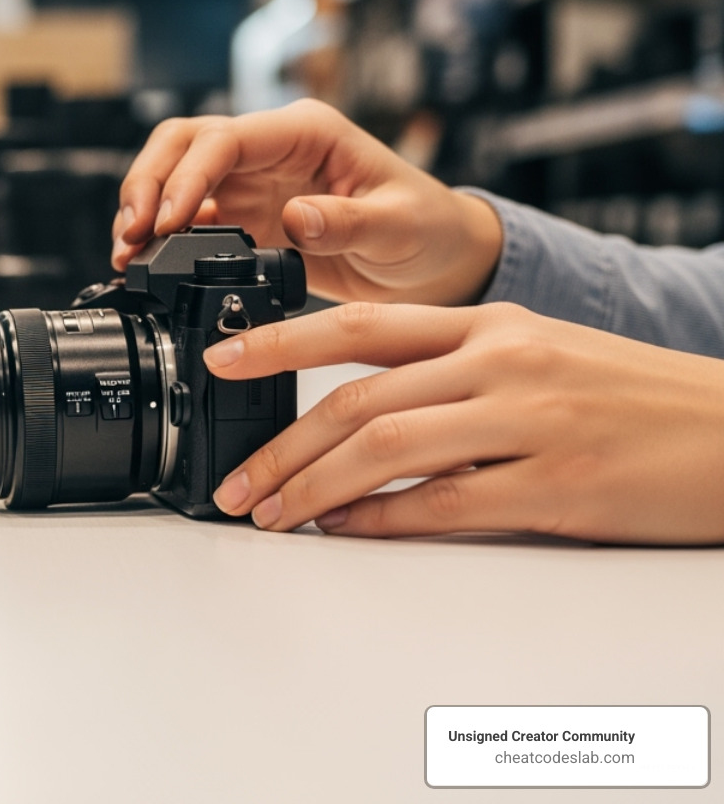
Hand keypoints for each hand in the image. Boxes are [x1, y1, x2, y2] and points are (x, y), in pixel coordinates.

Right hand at [111, 99, 503, 305]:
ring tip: (126, 253)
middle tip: (131, 234)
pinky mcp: (245, 218)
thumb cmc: (428, 228)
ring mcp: (253, 183)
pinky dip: (161, 238)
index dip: (188, 176)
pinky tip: (146, 265)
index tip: (170, 220)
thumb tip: (297, 216)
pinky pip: (189, 219)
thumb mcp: (400, 226)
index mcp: (306, 132)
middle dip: (148, 183)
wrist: (435, 261)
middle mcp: (271, 149)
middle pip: (183, 143)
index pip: (226, 138)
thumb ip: (348, 222)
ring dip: (145, 208)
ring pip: (175, 175)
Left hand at [202, 301, 723, 544]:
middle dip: (279, 446)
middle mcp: (502, 362)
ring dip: (313, 490)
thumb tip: (357, 418)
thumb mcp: (540, 353)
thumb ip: (452, 369)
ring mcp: (529, 423)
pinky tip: (345, 532)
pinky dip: (382, 523)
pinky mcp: (555, 487)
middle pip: (358, 400)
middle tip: (235, 484)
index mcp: (492, 323)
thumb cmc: (633, 397)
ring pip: (386, 453)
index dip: (280, 342)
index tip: (222, 361)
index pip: (361, 326)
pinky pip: (443, 507)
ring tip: (272, 516)